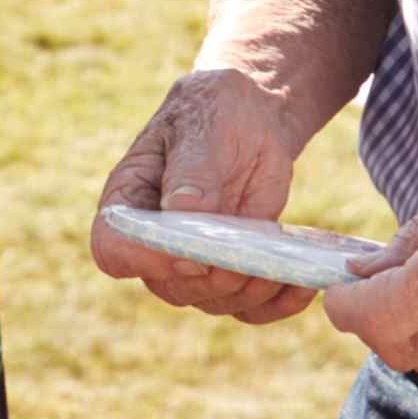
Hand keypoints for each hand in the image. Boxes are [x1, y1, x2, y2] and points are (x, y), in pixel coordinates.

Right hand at [94, 67, 322, 321]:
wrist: (251, 118)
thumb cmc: (214, 111)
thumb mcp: (202, 126)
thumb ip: (191, 170)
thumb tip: (182, 212)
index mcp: (128, 203)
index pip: (113, 248)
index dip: (145, 260)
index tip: (191, 253)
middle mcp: (154, 243)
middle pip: (172, 286)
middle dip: (215, 277)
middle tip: (254, 252)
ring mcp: (193, 264)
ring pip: (214, 301)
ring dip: (252, 290)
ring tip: (287, 264)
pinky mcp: (233, 272)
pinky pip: (250, 308)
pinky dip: (279, 303)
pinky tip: (304, 284)